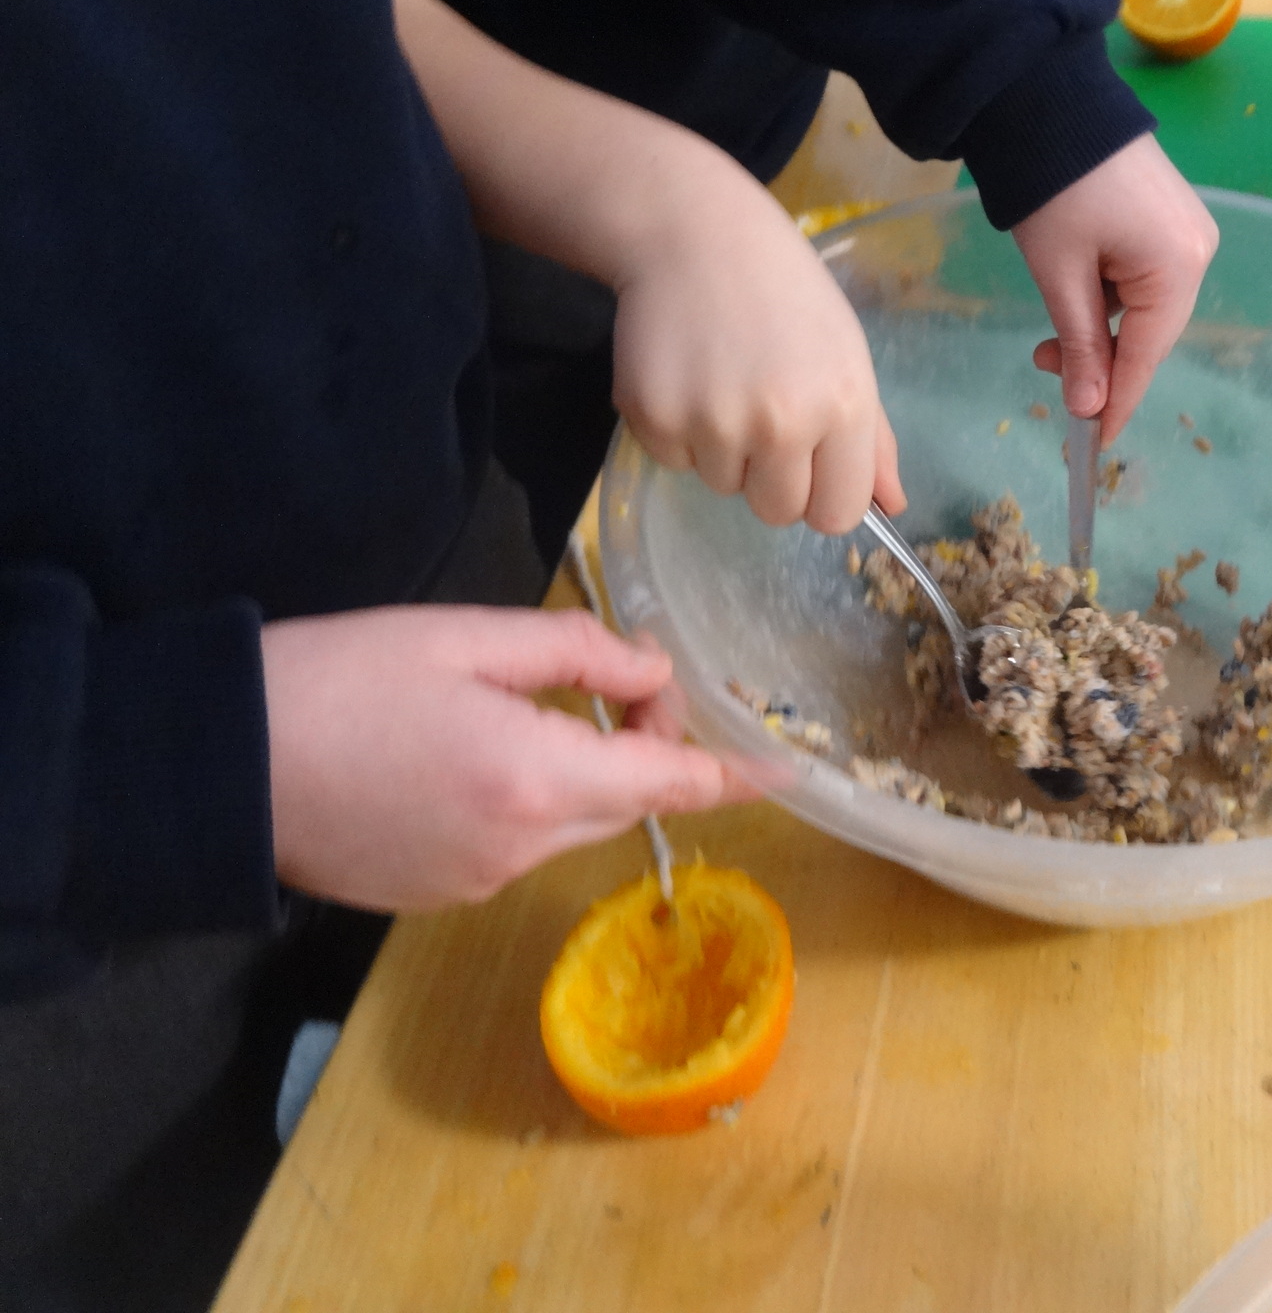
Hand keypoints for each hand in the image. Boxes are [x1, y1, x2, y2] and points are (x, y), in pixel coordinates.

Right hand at [264, 607, 754, 911]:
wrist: (218, 766)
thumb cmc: (337, 682)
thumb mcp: (462, 639)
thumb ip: (574, 653)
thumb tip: (652, 673)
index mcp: (536, 781)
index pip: (670, 785)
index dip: (736, 777)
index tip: (791, 773)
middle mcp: (520, 850)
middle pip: (625, 804)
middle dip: (643, 751)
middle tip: (614, 684)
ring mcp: (478, 884)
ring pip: (573, 825)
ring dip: (582, 775)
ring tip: (526, 709)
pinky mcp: (439, 895)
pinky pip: (519, 846)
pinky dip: (527, 802)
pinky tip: (470, 756)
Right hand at [386, 0, 900, 535]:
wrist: (692, 232)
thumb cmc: (784, 292)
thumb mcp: (846, 353)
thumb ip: (873, 438)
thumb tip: (893, 505)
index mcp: (842, 406)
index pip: (839, 514)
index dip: (823, 494)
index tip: (811, 466)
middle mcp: (781, 423)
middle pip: (778, 512)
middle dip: (771, 478)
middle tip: (760, 412)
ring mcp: (713, 423)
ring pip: (723, 486)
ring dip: (722, 450)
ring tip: (722, 379)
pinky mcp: (654, 417)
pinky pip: (674, 461)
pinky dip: (678, 431)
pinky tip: (686, 374)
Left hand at [1012, 134, 1217, 442]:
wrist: (1049, 101)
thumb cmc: (1053, 188)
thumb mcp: (1059, 275)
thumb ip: (1079, 345)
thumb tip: (1090, 408)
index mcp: (1179, 266)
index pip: (1147, 354)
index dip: (1118, 401)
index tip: (1096, 443)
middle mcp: (1198, 251)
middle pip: (1152, 334)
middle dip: (1101, 360)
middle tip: (1045, 368)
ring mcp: (1189, 232)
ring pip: (1145, 310)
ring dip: (1099, 328)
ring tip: (1045, 335)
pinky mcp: (1170, 218)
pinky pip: (1145, 279)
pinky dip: (1109, 299)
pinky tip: (1074, 297)